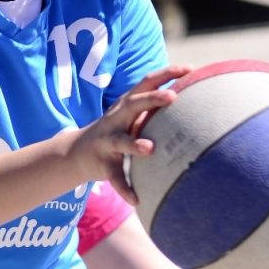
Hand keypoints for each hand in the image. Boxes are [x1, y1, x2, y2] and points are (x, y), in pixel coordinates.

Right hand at [72, 65, 192, 205]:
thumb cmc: (115, 131)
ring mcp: (107, 142)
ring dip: (134, 144)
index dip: (166, 74)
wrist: (77, 153)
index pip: (146, 83)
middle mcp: (116, 119)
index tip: (189, 69)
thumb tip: (192, 95)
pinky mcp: (103, 164)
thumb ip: (153, 107)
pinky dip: (125, 188)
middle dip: (152, 99)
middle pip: (133, 105)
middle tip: (173, 96)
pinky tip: (136, 200)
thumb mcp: (131, 115)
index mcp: (126, 105)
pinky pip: (115, 178)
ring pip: (120, 141)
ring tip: (150, 149)